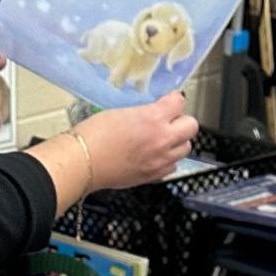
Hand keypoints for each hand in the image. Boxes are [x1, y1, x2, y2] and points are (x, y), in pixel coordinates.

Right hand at [84, 92, 199, 189]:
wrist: (84, 162)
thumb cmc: (95, 135)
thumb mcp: (121, 112)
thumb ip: (143, 114)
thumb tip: (152, 115)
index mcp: (153, 118)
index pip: (179, 102)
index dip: (174, 100)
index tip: (169, 101)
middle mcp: (162, 139)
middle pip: (191, 126)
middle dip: (182, 121)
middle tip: (170, 121)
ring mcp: (160, 160)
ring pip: (186, 148)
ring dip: (177, 142)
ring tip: (162, 140)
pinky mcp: (154, 175)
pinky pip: (173, 166)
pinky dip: (168, 160)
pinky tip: (155, 156)